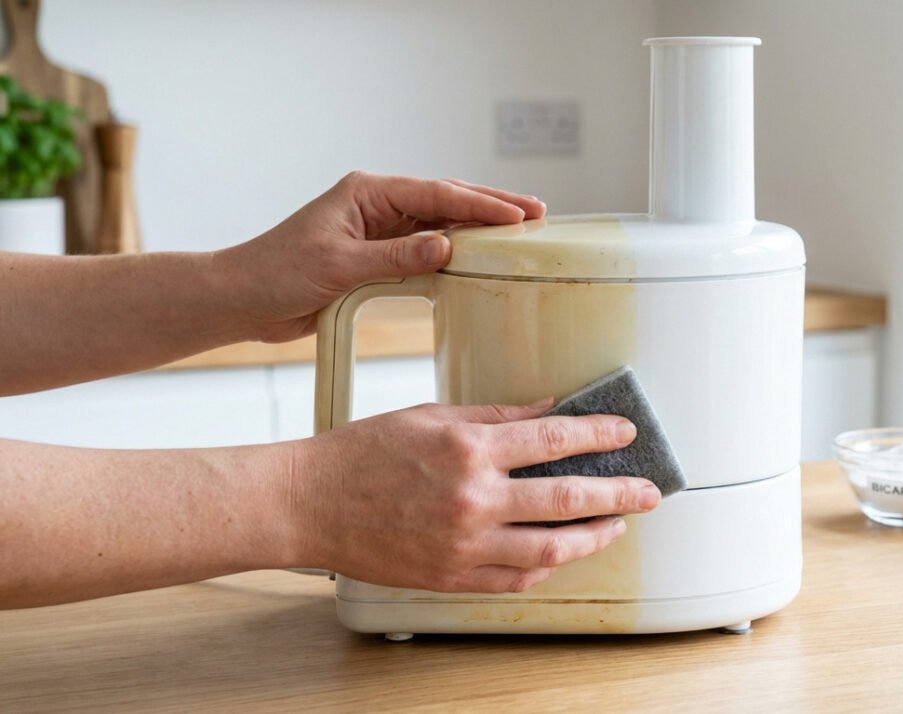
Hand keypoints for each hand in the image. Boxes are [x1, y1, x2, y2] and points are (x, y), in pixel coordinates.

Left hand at [217, 172, 546, 342]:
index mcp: (367, 192)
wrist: (242, 299)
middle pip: (446, 202)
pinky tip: (480, 259)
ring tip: (520, 233)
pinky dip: (455, 254)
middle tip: (536, 215)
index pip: (436, 194)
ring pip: (440, 225)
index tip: (519, 215)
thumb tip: (447, 247)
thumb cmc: (276, 273)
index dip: (481, 204)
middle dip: (491, 208)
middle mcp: (376, 205)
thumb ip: (397, 257)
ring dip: (478, 230)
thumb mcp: (341, 265)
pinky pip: (426, 251)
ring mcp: (378, 229)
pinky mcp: (377, 256)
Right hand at [291, 401, 660, 592]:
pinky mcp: (452, 575)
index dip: (600, 435)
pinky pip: (516, 577)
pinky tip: (561, 553)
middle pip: (568, 499)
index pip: (555, 439)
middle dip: (621, 493)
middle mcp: (473, 499)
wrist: (310, 503)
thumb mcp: (432, 417)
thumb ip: (496, 416)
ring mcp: (465, 543)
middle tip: (650, 491)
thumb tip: (548, 410)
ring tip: (616, 526)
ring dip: (595, 536)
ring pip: (552, 548)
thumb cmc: (364, 453)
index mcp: (469, 449)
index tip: (626, 433)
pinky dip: (546, 565)